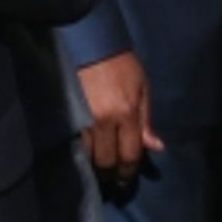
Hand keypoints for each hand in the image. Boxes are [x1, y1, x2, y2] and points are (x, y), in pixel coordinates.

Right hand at [78, 51, 163, 184]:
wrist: (90, 43)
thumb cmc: (121, 64)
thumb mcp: (142, 89)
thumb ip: (146, 121)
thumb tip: (155, 147)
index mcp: (126, 113)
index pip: (129, 154)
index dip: (129, 171)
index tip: (126, 177)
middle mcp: (104, 120)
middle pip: (106, 161)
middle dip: (111, 173)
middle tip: (113, 178)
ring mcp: (82, 119)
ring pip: (87, 156)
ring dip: (94, 166)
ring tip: (98, 168)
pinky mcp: (66, 116)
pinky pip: (73, 143)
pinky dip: (80, 152)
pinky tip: (84, 155)